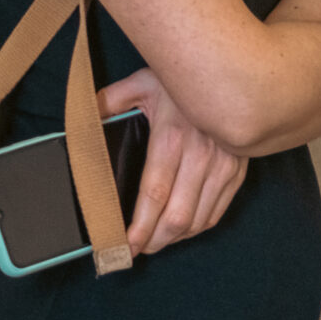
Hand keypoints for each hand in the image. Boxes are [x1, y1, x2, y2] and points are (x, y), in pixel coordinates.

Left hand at [98, 68, 248, 255]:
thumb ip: (109, 102)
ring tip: (156, 241)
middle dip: (154, 242)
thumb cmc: (184, 77)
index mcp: (171, 138)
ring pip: (199, 219)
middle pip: (177, 217)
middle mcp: (201, 155)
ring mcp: (224, 164)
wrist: (235, 68)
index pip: (153, 195)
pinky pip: (219, 210)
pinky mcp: (238, 168)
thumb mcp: (141, 83)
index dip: (138, 228)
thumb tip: (82, 120)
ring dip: (175, 238)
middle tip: (136, 251)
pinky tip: (184, 227)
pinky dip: (199, 227)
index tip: (123, 245)